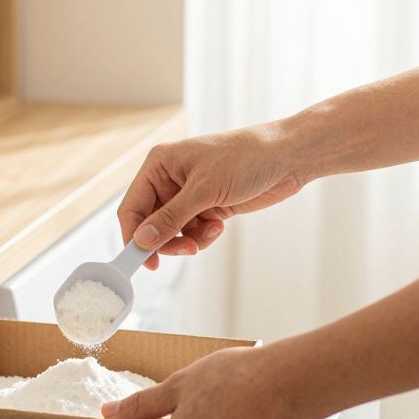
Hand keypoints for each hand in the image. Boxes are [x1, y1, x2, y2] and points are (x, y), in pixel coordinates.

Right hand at [119, 123, 305, 269]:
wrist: (286, 158)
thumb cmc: (246, 158)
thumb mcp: (204, 190)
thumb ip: (171, 218)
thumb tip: (142, 240)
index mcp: (159, 165)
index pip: (132, 207)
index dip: (134, 236)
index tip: (143, 260)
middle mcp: (169, 179)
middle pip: (151, 224)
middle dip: (168, 240)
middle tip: (187, 251)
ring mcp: (188, 194)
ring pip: (172, 232)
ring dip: (189, 240)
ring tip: (210, 232)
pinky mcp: (206, 206)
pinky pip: (192, 232)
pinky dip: (203, 236)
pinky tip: (219, 226)